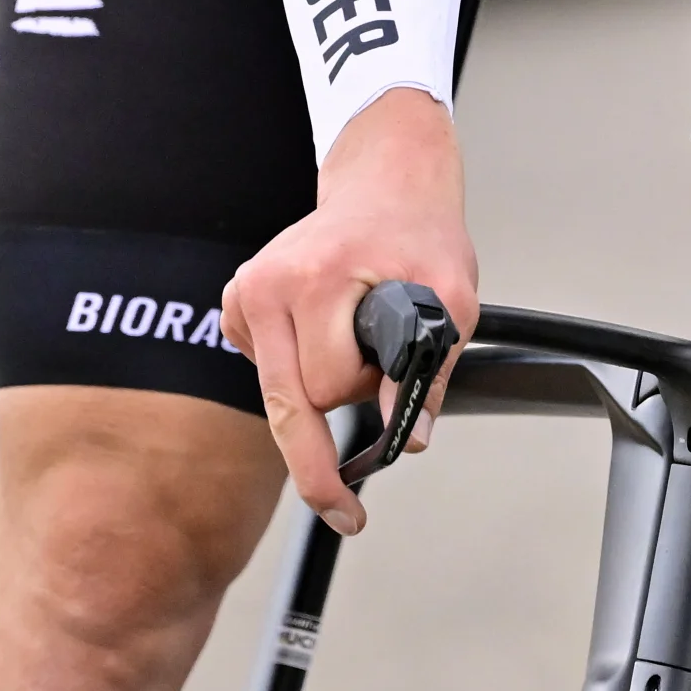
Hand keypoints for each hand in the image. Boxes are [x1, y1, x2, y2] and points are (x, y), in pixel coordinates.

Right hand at [219, 88, 477, 532]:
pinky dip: (299, 368)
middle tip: (363, 432)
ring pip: (278, 394)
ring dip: (321, 384)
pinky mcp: (236, 304)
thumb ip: (433, 369)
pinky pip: (267, 372)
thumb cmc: (418, 233)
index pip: (327, 387)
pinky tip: (326, 329)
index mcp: (315, 277)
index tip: (346, 507)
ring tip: (355, 333)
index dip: (363, 410)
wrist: (386, 183)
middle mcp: (267, 284)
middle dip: (340, 405)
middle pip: (292, 403)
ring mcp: (245, 293)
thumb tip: (412, 436)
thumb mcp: (453, 295)